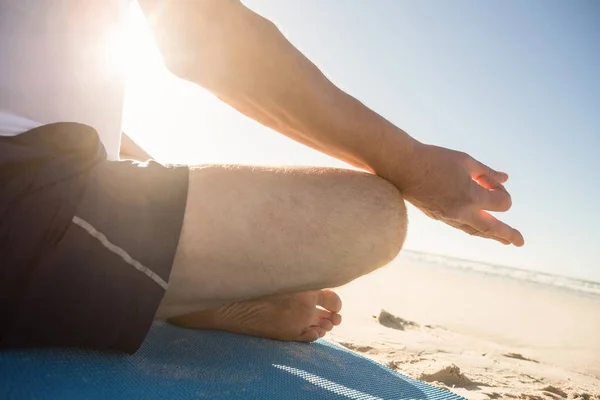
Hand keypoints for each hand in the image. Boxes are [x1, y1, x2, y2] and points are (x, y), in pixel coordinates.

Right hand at [388, 143, 523, 245]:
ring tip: (504, 240)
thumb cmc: (434, 160)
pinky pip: (462, 226)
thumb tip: (505, 178)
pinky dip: (474, 227)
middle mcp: (462, 211)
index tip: (489, 179)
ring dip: (491, 234)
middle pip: (492, 228)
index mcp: (471, 196)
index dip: (500, 189)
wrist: (402, 168)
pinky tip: (479, 228)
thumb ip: (487, 172)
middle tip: (520, 242)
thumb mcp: (465, 161)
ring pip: (476, 231)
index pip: (501, 203)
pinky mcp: (438, 217)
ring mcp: (449, 217)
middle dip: (508, 234)